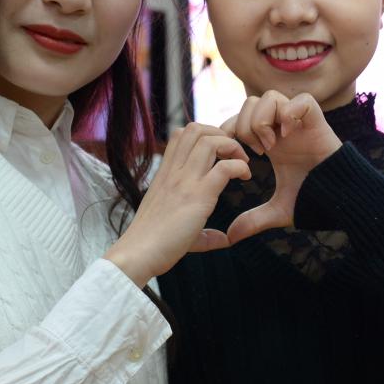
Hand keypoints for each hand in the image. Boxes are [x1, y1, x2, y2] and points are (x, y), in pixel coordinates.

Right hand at [105, 123, 250, 285]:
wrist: (138, 254)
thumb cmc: (152, 244)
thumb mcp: (175, 227)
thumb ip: (203, 232)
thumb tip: (224, 239)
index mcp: (165, 173)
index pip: (180, 134)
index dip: (203, 134)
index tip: (219, 152)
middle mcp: (174, 171)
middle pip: (195, 129)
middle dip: (220, 133)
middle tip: (233, 153)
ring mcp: (185, 181)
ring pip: (210, 141)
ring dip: (232, 146)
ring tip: (242, 163)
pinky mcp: (198, 196)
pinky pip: (224, 167)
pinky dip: (240, 166)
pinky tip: (245, 178)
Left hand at [221, 91, 341, 243]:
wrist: (342, 197)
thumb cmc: (314, 198)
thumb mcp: (277, 210)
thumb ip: (254, 219)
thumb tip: (231, 238)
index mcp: (269, 141)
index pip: (239, 119)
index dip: (233, 132)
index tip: (242, 157)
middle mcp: (281, 127)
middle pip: (250, 102)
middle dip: (246, 125)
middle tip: (257, 150)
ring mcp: (298, 121)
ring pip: (269, 96)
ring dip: (263, 119)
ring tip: (271, 144)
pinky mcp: (317, 119)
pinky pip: (300, 99)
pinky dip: (290, 113)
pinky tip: (288, 135)